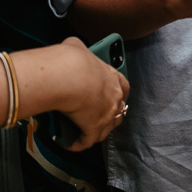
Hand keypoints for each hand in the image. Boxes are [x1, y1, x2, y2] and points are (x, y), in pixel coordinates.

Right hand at [53, 37, 129, 152]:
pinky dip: (78, 144)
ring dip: (96, 132)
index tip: (114, 95)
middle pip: (118, 111)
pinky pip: (87, 141)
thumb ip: (79, 49)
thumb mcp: (77, 46)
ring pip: (105, 129)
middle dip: (109, 115)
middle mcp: (114, 98)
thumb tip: (72, 48)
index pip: (123, 86)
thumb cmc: (73, 61)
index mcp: (112, 77)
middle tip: (95, 116)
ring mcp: (106, 115)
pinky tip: (70, 144)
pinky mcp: (93, 128)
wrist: (68, 76)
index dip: (119, 93)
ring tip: (84, 133)